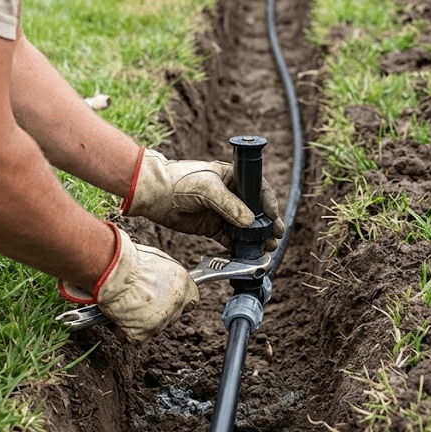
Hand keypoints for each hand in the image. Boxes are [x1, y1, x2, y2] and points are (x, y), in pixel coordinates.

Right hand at [58, 223, 198, 342]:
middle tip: (142, 298)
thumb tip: (168, 279)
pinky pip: (136, 336)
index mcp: (183, 285)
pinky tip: (120, 313)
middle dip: (160, 310)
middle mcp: (176, 305)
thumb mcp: (159, 260)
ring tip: (128, 303)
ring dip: (143, 320)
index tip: (170, 298)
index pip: (192, 300)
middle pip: (173, 315)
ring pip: (155, 326)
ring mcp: (159, 322)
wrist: (113, 272)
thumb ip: (169, 275)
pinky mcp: (141, 334)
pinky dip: (126, 328)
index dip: (180, 300)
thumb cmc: (131, 261)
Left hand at [121, 148, 284, 250]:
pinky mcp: (211, 227)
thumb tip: (250, 222)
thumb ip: (229, 204)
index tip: (274, 216)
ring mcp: (221, 212)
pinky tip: (247, 254)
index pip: (258, 189)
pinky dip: (238, 247)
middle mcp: (230, 195)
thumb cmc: (179, 181)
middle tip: (276, 235)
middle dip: (266, 224)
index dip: (268, 203)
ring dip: (255, 238)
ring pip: (244, 227)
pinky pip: (229, 239)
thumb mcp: (207, 188)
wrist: (154, 195)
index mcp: (232, 177)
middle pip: (254, 211)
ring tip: (266, 248)